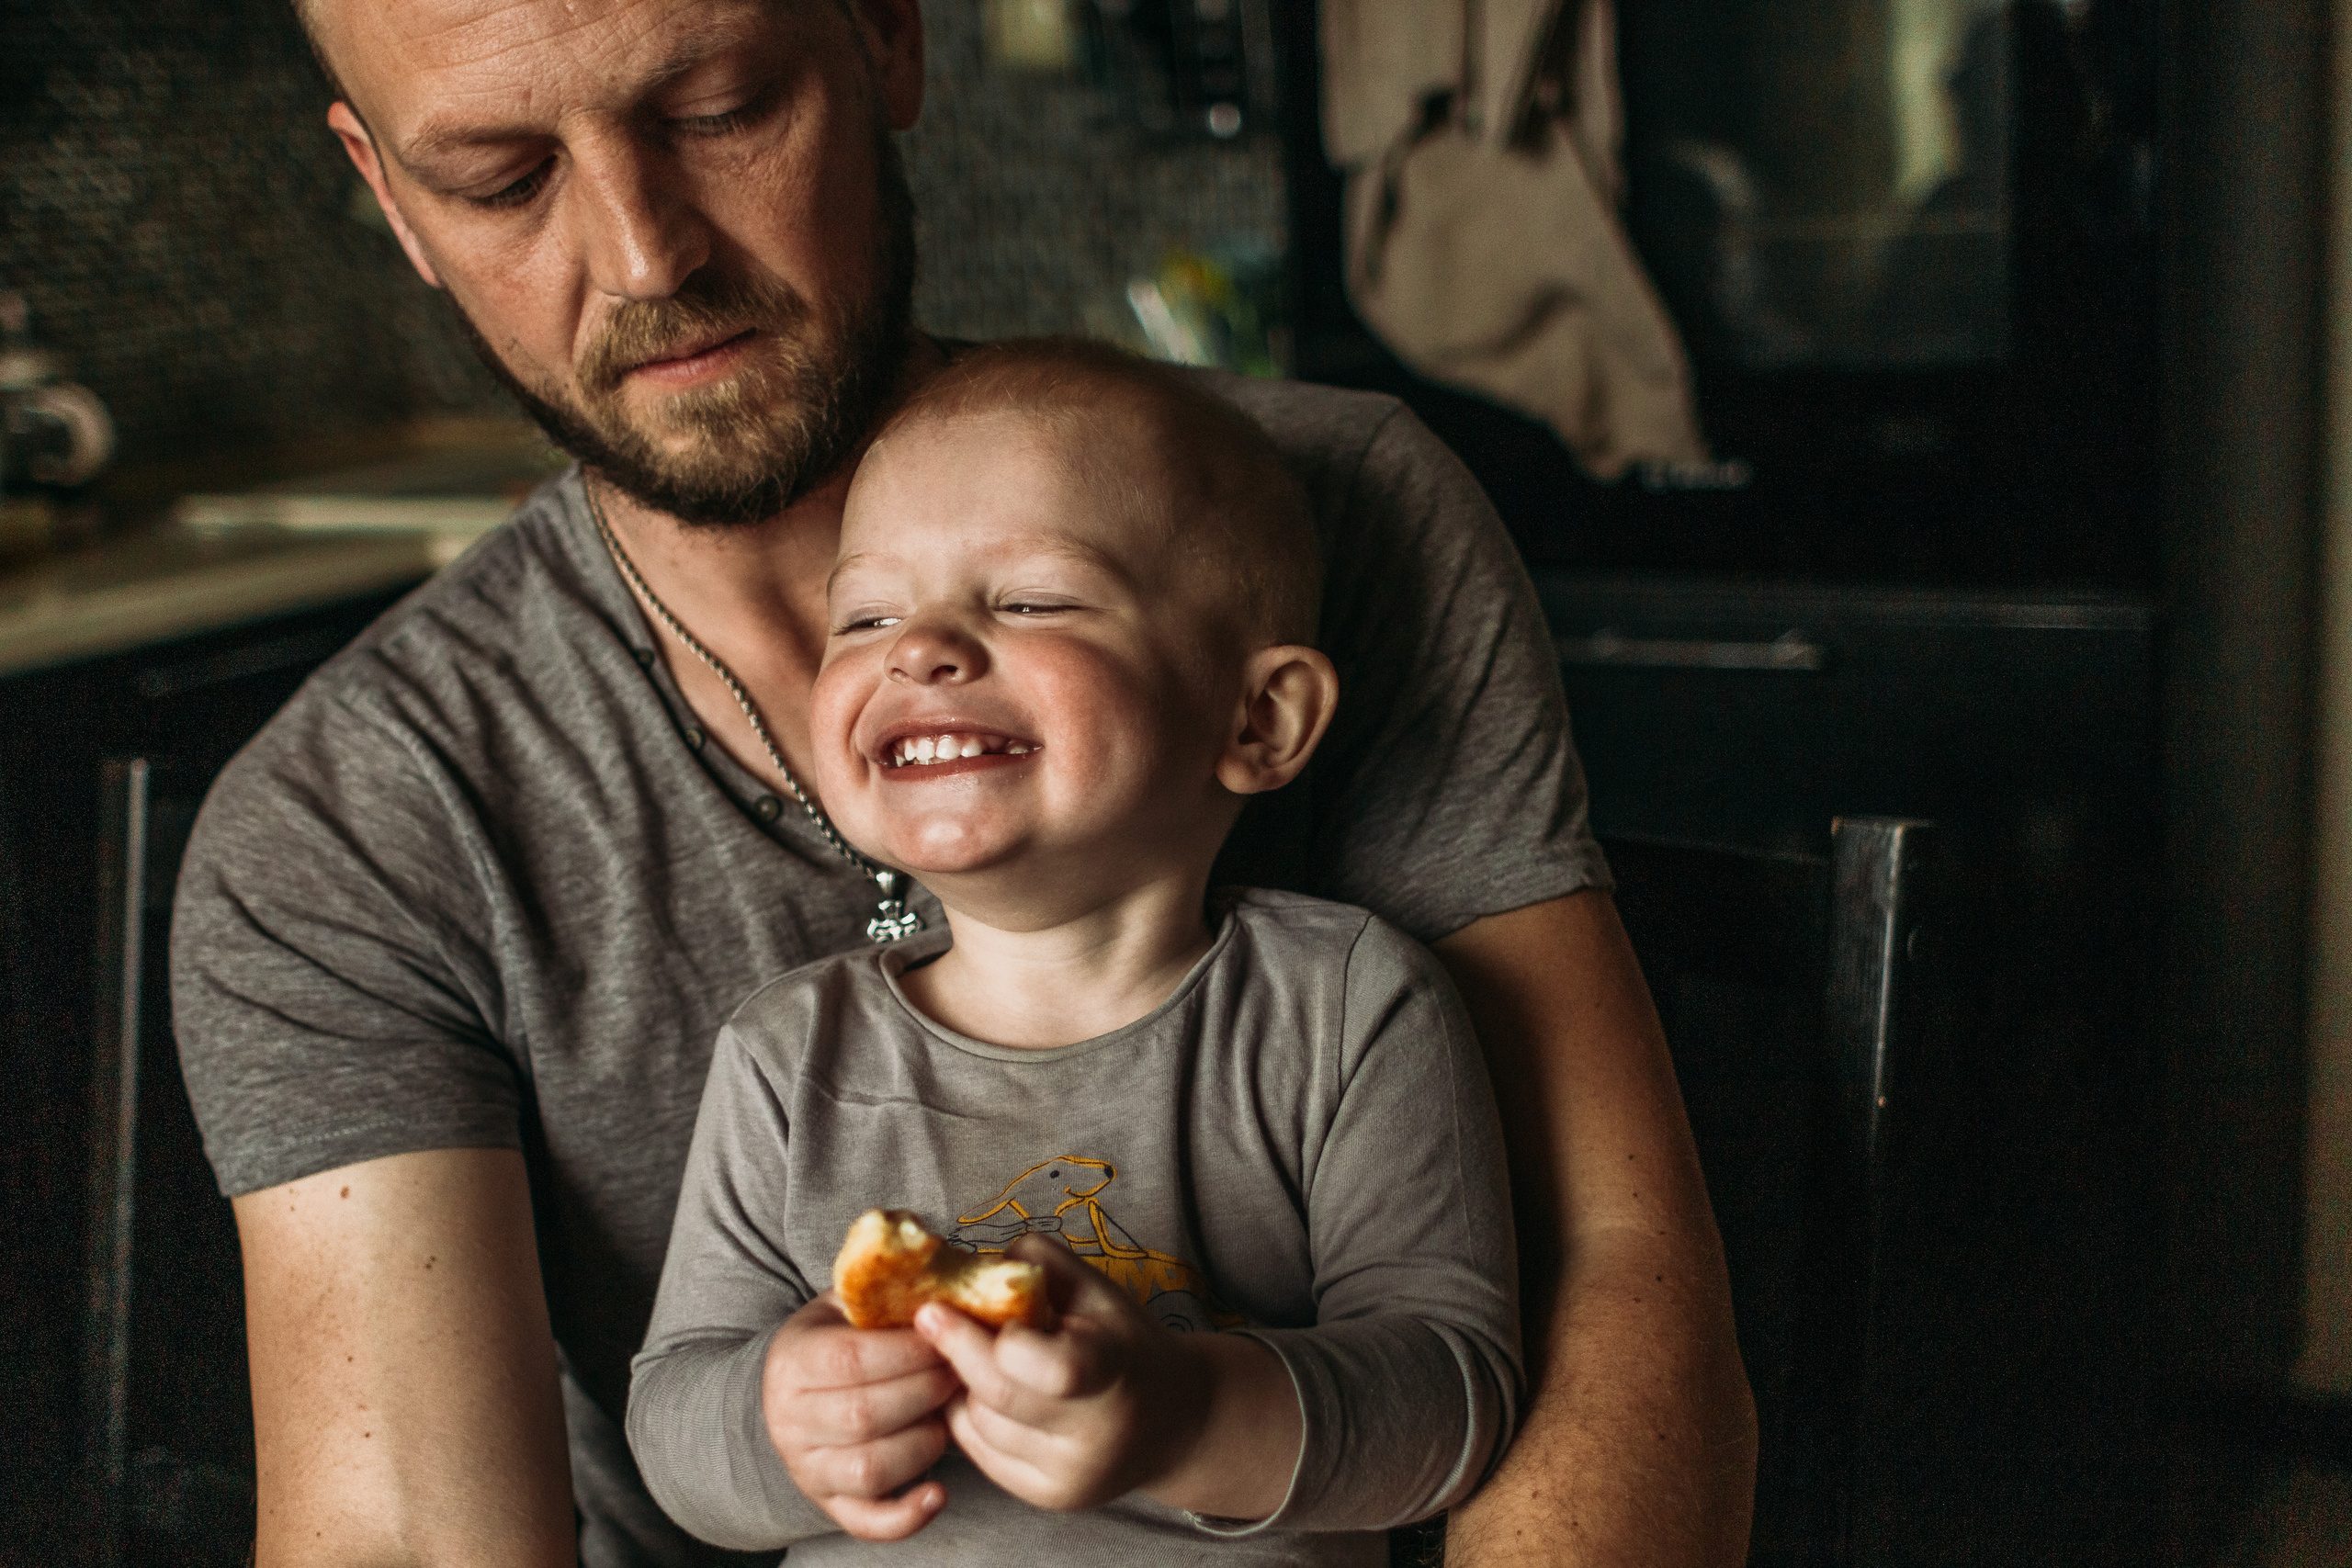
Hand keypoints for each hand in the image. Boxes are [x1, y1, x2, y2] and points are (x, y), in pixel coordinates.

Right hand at [762, 1290, 960, 1539]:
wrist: (786, 1397)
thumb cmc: (835, 1341)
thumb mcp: (843, 1305)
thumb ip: (880, 1287)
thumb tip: (928, 1254)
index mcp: (793, 1361)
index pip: (852, 1359)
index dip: (909, 1351)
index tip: (949, 1337)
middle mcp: (790, 1420)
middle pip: (865, 1415)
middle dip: (925, 1392)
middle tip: (961, 1373)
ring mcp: (808, 1468)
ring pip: (870, 1469)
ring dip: (923, 1444)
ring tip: (946, 1418)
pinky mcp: (829, 1503)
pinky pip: (866, 1521)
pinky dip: (905, 1516)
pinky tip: (938, 1494)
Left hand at [914, 1236, 1204, 1513]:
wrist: (1171, 1421)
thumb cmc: (1125, 1342)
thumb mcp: (1096, 1289)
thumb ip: (1036, 1264)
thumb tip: (965, 1267)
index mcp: (1113, 1373)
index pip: (1048, 1366)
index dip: (992, 1337)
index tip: (943, 1307)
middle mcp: (1094, 1436)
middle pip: (996, 1394)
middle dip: (955, 1351)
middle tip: (930, 1317)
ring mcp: (1069, 1475)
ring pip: (978, 1422)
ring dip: (964, 1385)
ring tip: (981, 1357)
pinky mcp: (1046, 1496)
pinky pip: (977, 1450)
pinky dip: (970, 1415)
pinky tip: (990, 1392)